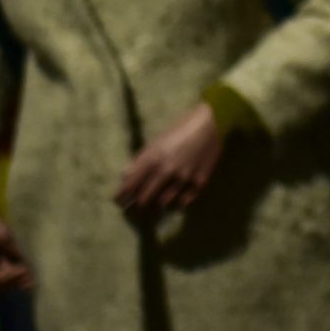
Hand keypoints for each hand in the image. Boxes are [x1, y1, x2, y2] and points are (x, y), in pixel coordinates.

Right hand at [0, 187, 32, 289]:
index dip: (11, 277)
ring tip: (35, 274)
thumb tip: (18, 253)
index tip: (25, 269)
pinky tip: (28, 261)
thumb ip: (2, 235)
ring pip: (2, 271)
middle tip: (35, 277)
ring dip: (17, 275)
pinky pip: (4, 259)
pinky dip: (15, 264)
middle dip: (16, 281)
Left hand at [113, 103, 222, 221]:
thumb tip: (125, 175)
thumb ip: (140, 160)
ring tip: (155, 205)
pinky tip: (177, 203)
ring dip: (157, 203)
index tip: (117, 200)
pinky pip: (186, 200)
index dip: (121, 195)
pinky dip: (179, 203)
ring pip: (163, 202)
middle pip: (145, 198)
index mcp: (153, 158)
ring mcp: (184, 178)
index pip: (130, 185)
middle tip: (135, 207)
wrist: (212, 123)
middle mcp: (166, 171)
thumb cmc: (181, 128)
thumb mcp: (156, 141)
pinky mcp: (200, 181)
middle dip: (137, 204)